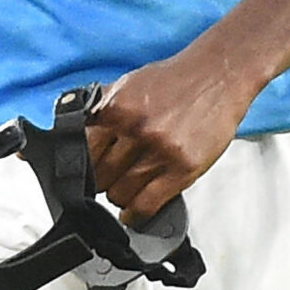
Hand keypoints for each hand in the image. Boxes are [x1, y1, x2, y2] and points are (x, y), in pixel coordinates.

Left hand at [84, 47, 259, 223]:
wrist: (217, 74)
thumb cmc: (174, 80)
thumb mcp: (126, 85)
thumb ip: (100, 108)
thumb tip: (72, 130)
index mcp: (116, 108)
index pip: (81, 150)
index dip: (79, 164)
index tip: (81, 172)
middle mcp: (136, 129)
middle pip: (99, 175)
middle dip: (99, 182)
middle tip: (105, 182)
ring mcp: (160, 150)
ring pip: (121, 192)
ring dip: (118, 198)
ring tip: (122, 193)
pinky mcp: (184, 168)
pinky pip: (148, 203)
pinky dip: (136, 214)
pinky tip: (133, 213)